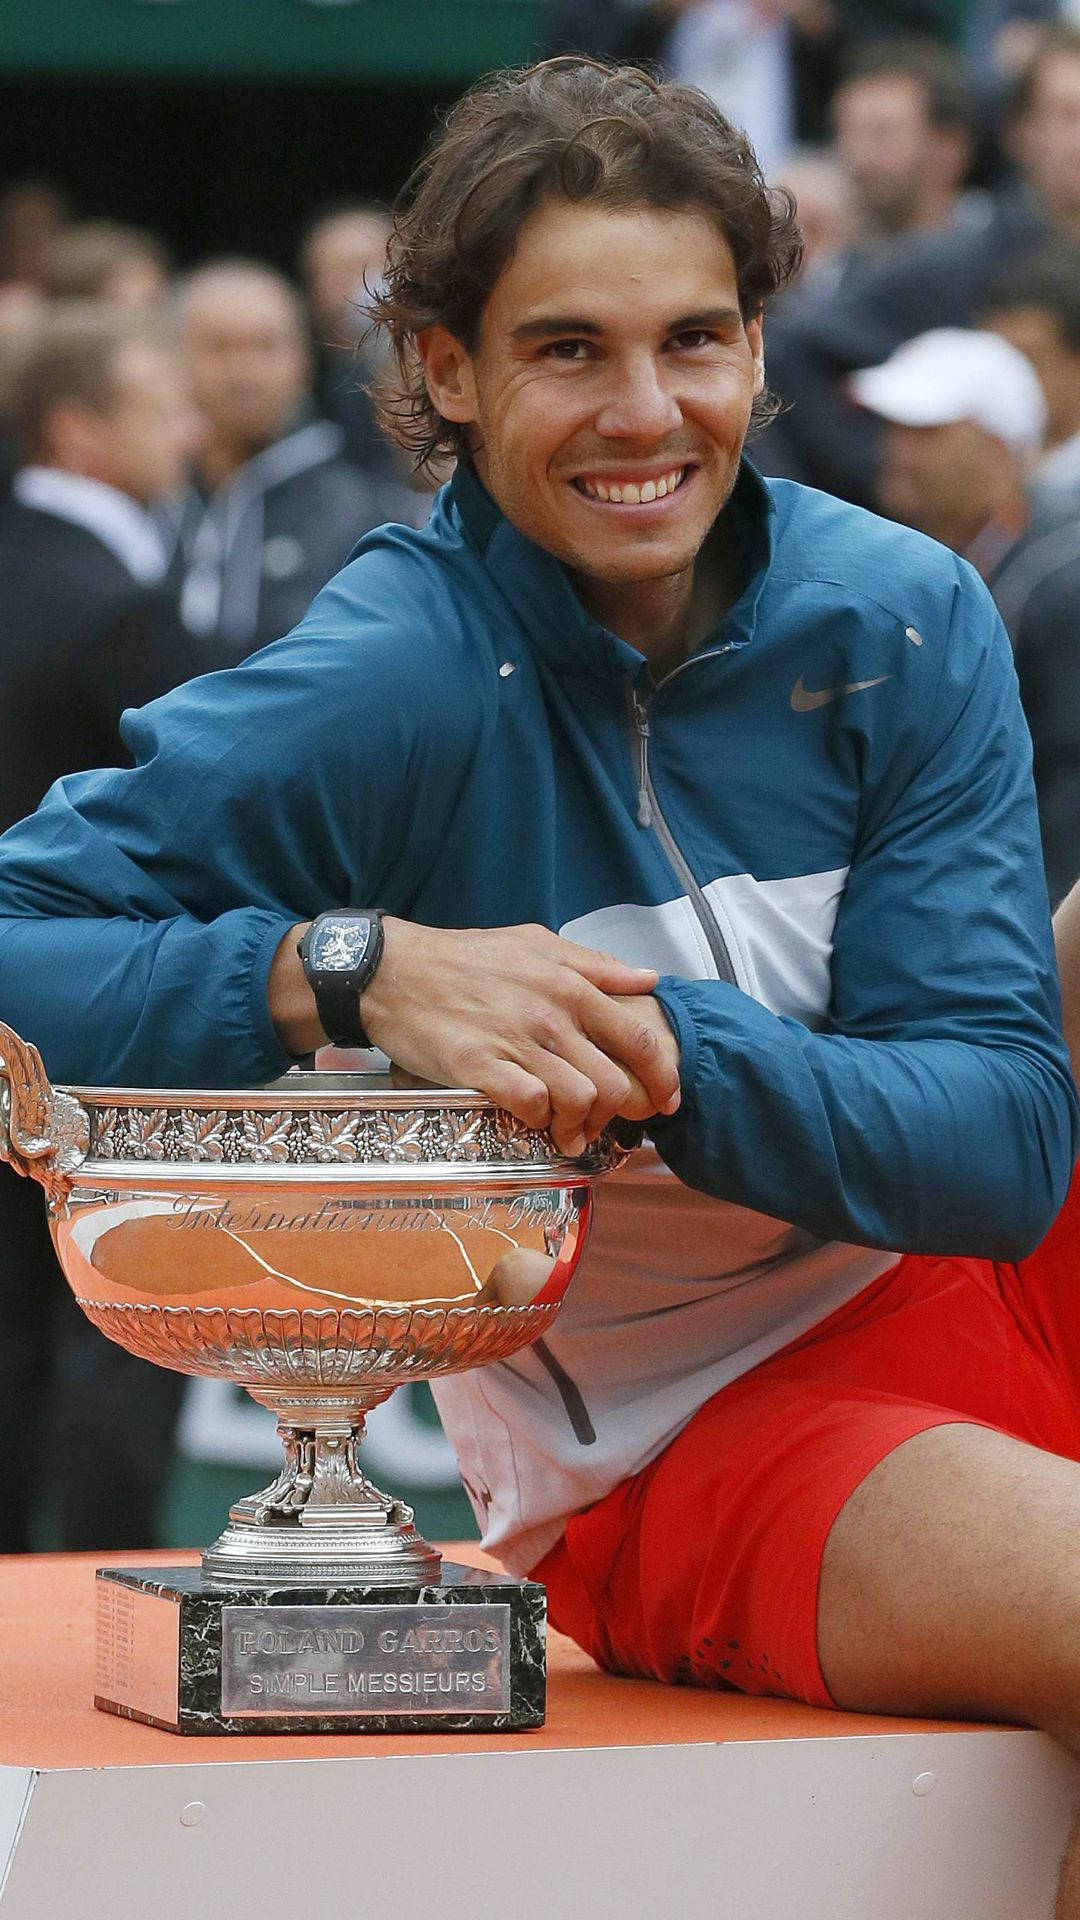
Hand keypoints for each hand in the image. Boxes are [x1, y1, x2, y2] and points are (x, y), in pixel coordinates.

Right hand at [359, 919, 680, 1154]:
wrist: (394, 970)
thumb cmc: (464, 958)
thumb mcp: (536, 943)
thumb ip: (595, 964)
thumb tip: (647, 978)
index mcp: (570, 984)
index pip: (640, 1039)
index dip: (662, 1078)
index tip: (665, 1100)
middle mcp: (551, 1013)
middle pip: (615, 1082)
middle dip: (616, 1115)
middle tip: (601, 1124)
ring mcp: (516, 1040)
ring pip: (580, 1099)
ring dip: (579, 1126)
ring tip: (566, 1132)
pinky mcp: (479, 1065)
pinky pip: (531, 1105)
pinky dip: (539, 1120)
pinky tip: (532, 1121)